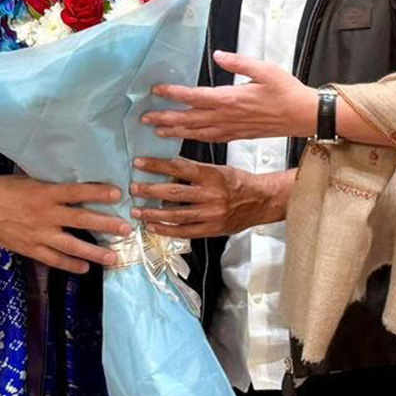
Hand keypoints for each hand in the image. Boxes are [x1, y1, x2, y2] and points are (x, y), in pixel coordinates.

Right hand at [0, 175, 133, 274]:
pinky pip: (54, 259)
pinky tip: (85, 268)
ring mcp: (39, 234)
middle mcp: (46, 214)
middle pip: (82, 219)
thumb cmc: (5, 188)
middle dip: (106, 224)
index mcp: (46, 193)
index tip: (118, 193)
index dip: (98, 192)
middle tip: (126, 229)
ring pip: (72, 245)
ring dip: (94, 252)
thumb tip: (76, 189)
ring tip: (113, 257)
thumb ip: (53, 188)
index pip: (78, 192)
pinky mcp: (30, 248)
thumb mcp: (31, 180)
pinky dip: (70, 264)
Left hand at [130, 157, 292, 238]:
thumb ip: (195, 170)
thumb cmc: (238, 182)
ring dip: (154, 214)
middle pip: (174, 193)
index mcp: (212, 175)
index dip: (157, 166)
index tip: (139, 163)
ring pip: (176, 215)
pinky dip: (167, 231)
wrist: (262, 201)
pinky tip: (153, 227)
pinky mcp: (213, 230)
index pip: (179, 168)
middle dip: (150, 191)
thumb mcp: (219, 169)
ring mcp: (212, 215)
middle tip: (133, 189)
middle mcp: (212, 195)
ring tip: (138, 211)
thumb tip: (168, 168)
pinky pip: (185, 232)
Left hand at [142, 51, 317, 143]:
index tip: (155, 90)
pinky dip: (194, 139)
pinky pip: (210, 139)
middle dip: (165, 118)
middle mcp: (227, 117)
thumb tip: (218, 55)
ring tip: (157, 132)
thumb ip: (239, 62)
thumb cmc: (286, 91)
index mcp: (230, 99)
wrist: (304, 116)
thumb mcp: (265, 70)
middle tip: (144, 118)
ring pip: (197, 132)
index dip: (173, 94)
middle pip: (189, 119)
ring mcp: (231, 128)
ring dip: (175, 132)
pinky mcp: (238, 135)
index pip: (194, 97)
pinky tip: (186, 138)